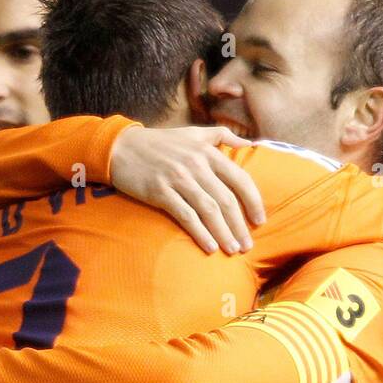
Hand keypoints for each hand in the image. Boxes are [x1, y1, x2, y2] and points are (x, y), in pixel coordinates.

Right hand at [108, 125, 264, 254]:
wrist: (122, 147)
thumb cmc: (160, 142)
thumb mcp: (193, 132)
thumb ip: (222, 136)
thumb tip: (249, 143)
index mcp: (207, 151)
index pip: (239, 178)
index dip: (253, 201)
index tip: (260, 220)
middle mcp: (196, 165)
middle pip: (225, 200)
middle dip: (239, 225)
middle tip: (247, 246)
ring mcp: (178, 179)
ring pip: (208, 210)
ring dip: (223, 233)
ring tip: (233, 250)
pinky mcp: (160, 192)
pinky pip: (186, 216)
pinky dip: (200, 232)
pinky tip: (210, 246)